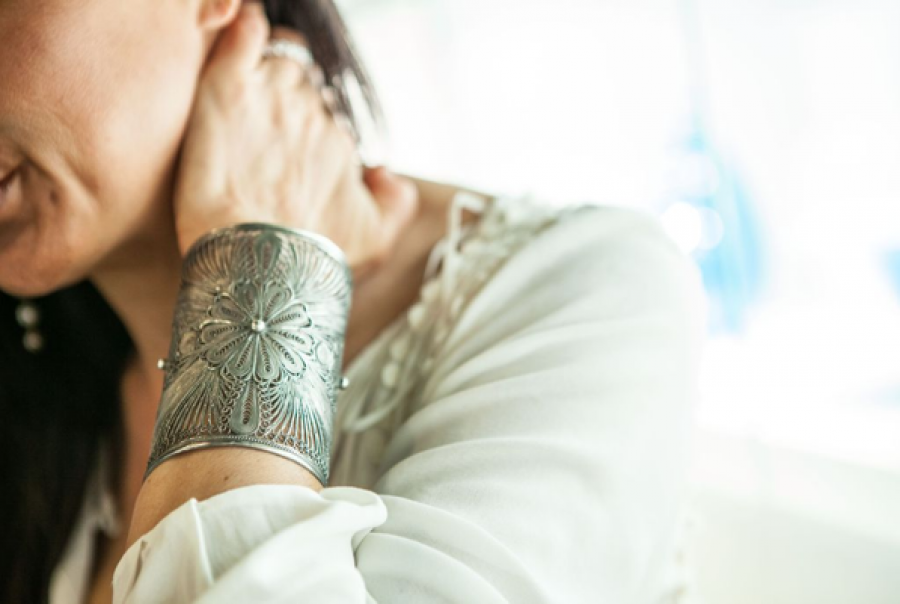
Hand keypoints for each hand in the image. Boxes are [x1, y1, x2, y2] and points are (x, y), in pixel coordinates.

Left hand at [172, 2, 417, 275]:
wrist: (257, 267)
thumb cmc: (313, 261)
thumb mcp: (374, 243)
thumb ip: (395, 204)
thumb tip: (386, 173)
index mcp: (340, 144)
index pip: (324, 117)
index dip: (306, 130)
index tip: (288, 150)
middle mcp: (313, 115)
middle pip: (300, 86)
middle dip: (285, 100)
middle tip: (261, 130)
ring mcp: (273, 98)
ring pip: (275, 61)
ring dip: (263, 71)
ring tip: (245, 98)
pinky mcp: (229, 90)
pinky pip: (244, 35)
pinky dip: (244, 30)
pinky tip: (240, 32)